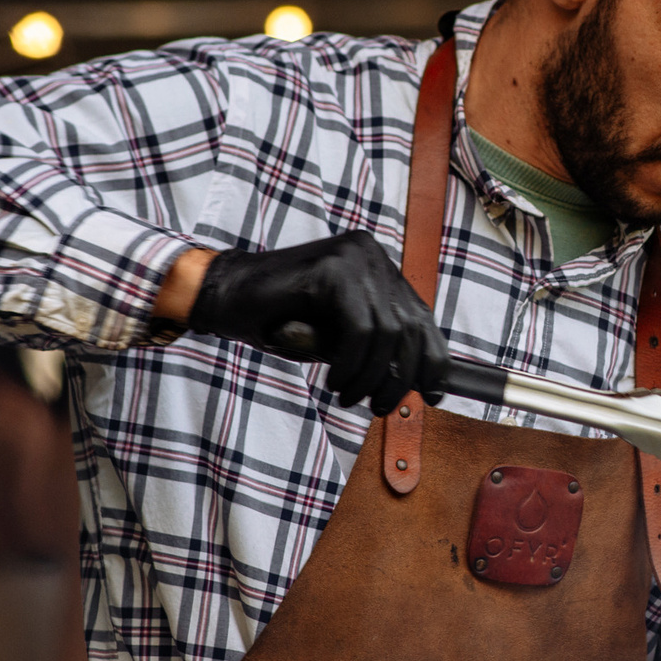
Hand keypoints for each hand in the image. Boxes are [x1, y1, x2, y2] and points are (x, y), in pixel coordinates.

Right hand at [187, 231, 450, 416]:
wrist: (225, 298)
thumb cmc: (281, 320)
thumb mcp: (339, 337)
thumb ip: (376, 347)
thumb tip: (417, 380)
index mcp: (378, 265)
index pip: (422, 317)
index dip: (434, 361)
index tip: (435, 395)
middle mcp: (371, 253)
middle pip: (409, 327)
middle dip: (400, 377)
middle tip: (380, 407)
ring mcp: (353, 256)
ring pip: (386, 332)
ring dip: (371, 376)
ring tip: (349, 397)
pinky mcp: (332, 268)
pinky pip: (359, 329)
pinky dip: (351, 364)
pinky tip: (335, 381)